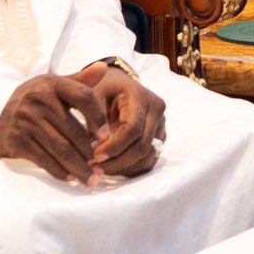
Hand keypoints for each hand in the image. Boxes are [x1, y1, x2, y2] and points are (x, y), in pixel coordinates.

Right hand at [0, 71, 105, 182]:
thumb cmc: (36, 101)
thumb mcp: (55, 86)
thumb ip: (80, 80)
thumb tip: (104, 68)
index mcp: (52, 84)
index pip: (83, 97)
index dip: (98, 117)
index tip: (107, 137)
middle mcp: (37, 99)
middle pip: (73, 129)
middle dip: (90, 152)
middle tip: (101, 166)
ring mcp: (25, 120)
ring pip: (60, 148)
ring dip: (78, 167)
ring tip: (91, 178)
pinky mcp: (16, 139)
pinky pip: (44, 159)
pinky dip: (59, 171)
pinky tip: (70, 178)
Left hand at [78, 60, 165, 182]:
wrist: (117, 84)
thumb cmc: (102, 88)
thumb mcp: (93, 96)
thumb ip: (94, 121)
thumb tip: (94, 150)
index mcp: (141, 96)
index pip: (133, 129)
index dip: (115, 147)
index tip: (95, 157)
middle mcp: (156, 109)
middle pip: (142, 146)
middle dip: (117, 162)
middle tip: (95, 168)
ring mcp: (161, 124)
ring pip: (147, 156)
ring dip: (123, 168)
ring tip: (101, 169)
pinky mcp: (159, 136)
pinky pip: (149, 160)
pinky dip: (131, 168)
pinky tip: (112, 166)